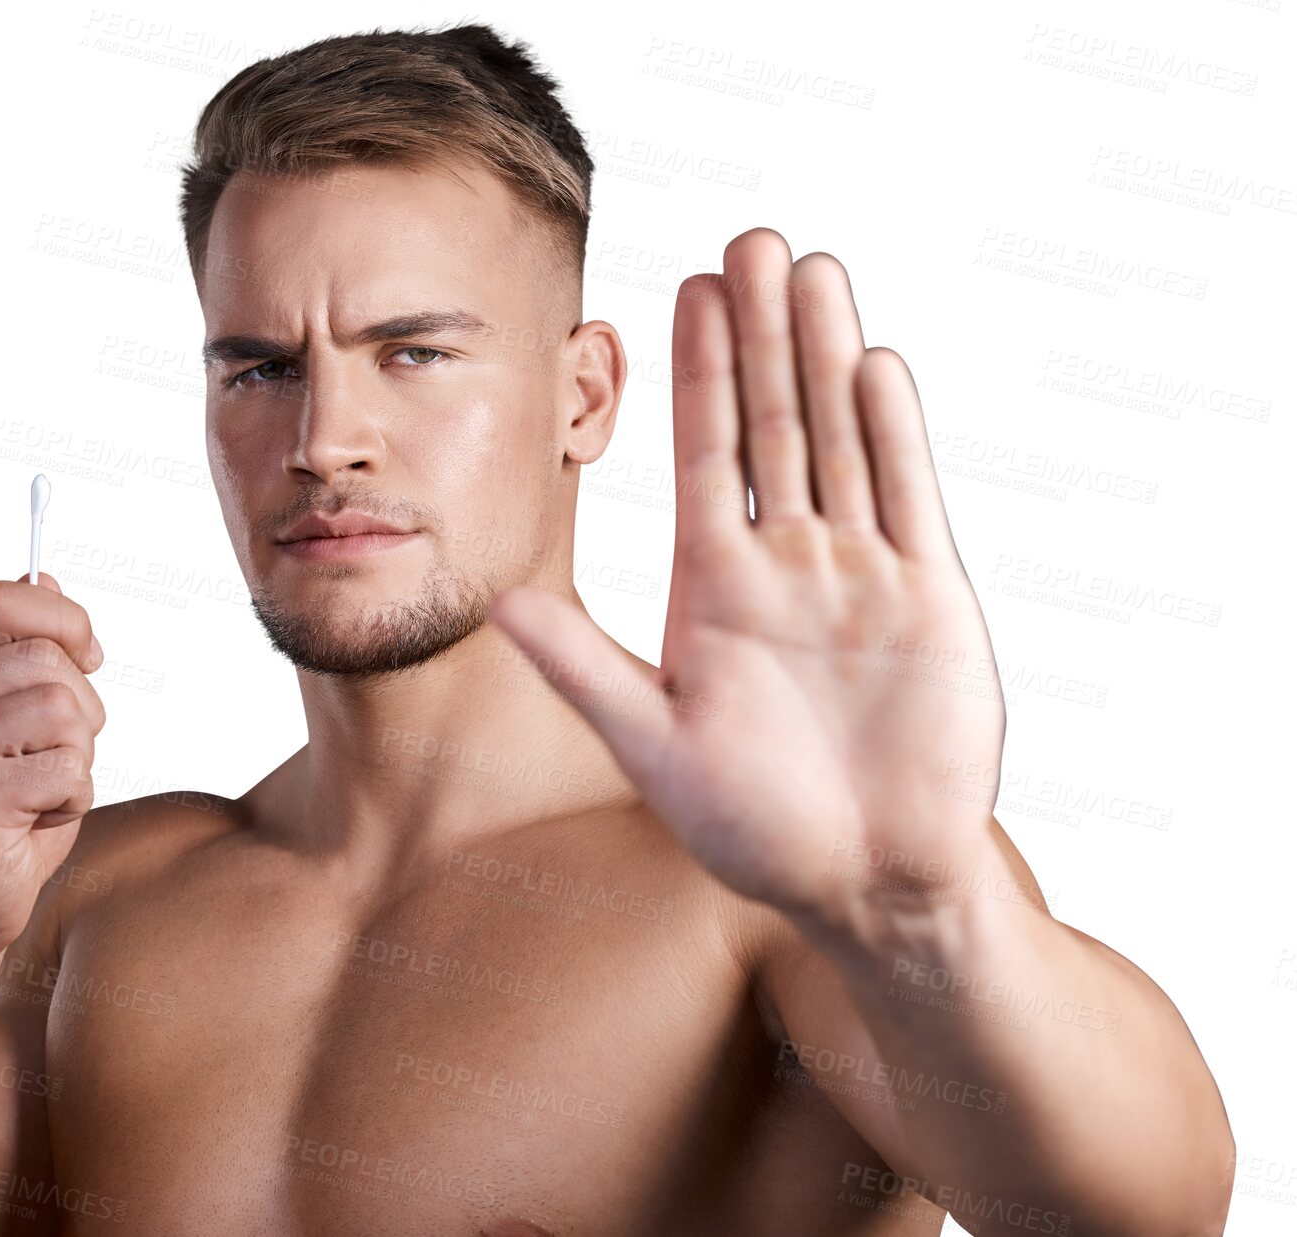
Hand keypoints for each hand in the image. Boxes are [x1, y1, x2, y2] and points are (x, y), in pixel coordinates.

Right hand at [0, 571, 106, 959]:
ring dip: (78, 757)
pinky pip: (68, 769)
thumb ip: (21, 653)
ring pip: (65, 710)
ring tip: (42, 790)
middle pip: (48, 657)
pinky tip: (36, 821)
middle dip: (82, 707)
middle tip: (57, 754)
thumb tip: (44, 575)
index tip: (88, 657)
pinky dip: (74, 799)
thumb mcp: (12, 720)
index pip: (2, 598)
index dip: (64, 619)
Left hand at [489, 228, 1003, 918]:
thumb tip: (492, 600)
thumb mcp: (653, 744)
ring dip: (828, 356)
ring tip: (813, 269)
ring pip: (842, 439)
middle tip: (751, 240)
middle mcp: (786, 563)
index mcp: (716, 587)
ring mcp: (860, 574)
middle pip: (773, 423)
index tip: (687, 291)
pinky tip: (873, 362)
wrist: (867, 884)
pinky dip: (893, 433)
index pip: (704, 453)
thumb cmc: (755, 829)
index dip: (698, 371)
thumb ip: (579, 666)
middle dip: (762, 335)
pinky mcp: (929, 598)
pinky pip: (909, 497)